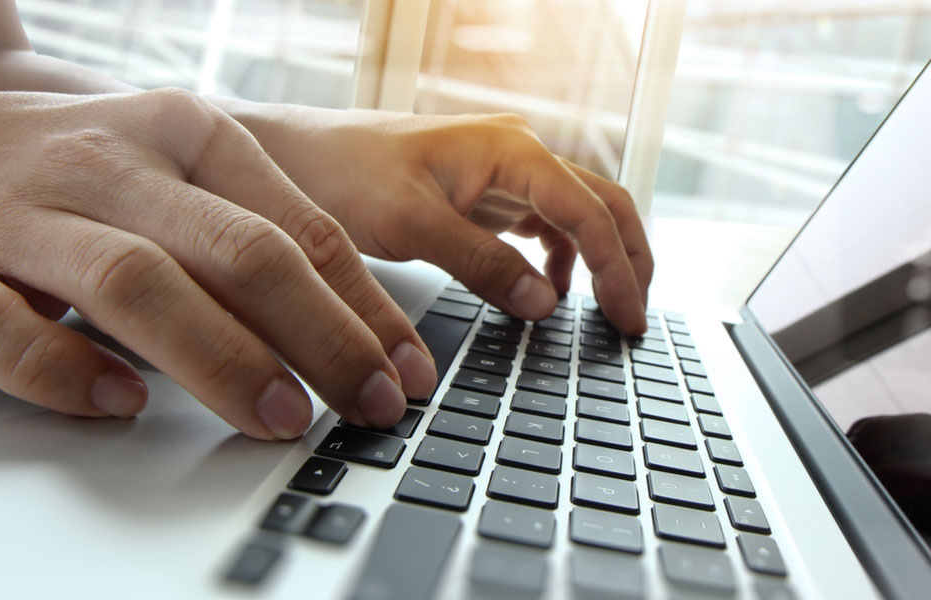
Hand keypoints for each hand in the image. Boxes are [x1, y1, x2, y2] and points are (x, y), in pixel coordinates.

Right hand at [0, 89, 436, 438]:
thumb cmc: (85, 166)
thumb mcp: (181, 169)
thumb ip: (255, 231)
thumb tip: (359, 329)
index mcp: (186, 133)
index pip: (301, 228)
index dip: (365, 307)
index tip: (407, 372)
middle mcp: (115, 163)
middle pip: (239, 252)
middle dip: (320, 336)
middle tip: (367, 404)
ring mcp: (28, 212)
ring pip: (136, 282)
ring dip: (220, 358)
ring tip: (280, 417)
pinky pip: (3, 324)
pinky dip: (64, 369)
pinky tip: (120, 402)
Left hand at [224, 105, 653, 334]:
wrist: (296, 156)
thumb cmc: (343, 173)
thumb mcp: (410, 224)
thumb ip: (481, 264)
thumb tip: (545, 304)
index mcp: (511, 150)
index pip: (589, 212)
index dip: (618, 269)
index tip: (627, 318)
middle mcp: (518, 155)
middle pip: (603, 205)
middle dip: (629, 261)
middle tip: (634, 320)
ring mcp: (506, 174)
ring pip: (580, 215)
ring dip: (602, 260)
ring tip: (609, 312)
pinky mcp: (487, 195)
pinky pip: (546, 225)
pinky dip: (562, 260)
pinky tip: (551, 293)